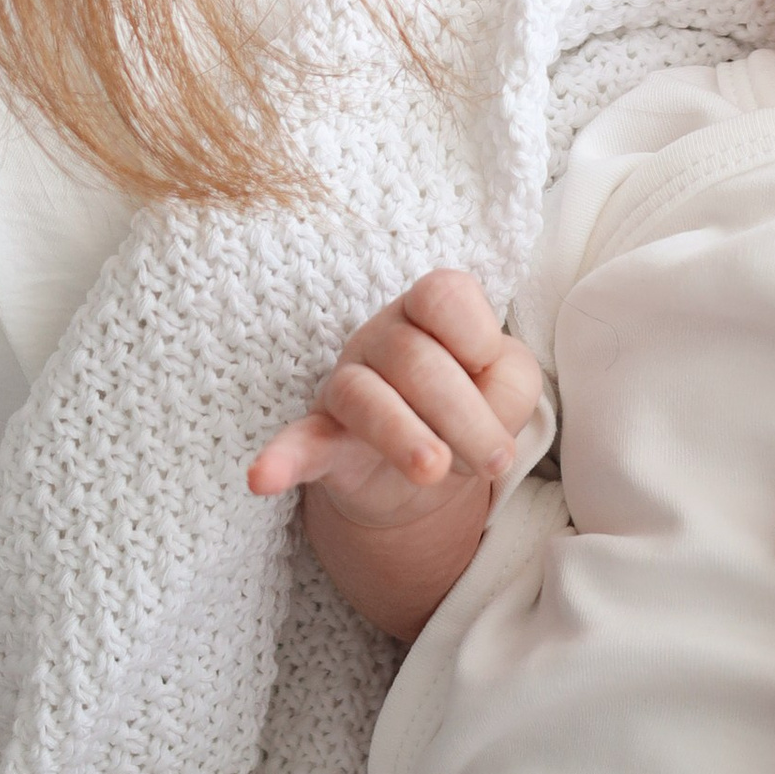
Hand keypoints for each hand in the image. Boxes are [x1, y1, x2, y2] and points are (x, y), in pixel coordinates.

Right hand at [248, 269, 539, 534]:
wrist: (428, 469)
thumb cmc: (472, 403)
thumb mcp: (510, 386)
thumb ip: (512, 385)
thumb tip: (485, 415)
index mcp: (430, 311)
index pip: (444, 296)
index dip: (475, 335)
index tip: (489, 367)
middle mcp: (383, 338)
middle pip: (415, 359)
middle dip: (463, 414)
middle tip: (496, 460)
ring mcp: (347, 385)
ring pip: (365, 398)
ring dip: (401, 435)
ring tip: (432, 469)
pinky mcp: (323, 440)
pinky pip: (298, 442)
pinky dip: (282, 459)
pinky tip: (262, 478)